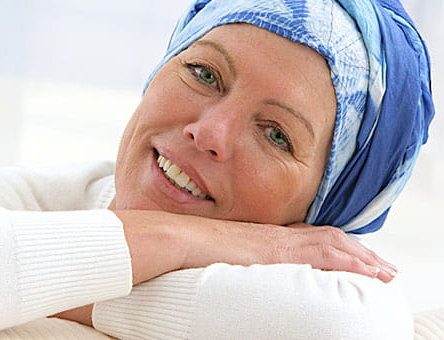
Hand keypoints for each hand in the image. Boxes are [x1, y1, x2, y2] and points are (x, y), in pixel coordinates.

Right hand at [184, 219, 396, 282]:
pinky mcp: (278, 251)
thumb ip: (237, 263)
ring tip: (385, 272)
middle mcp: (276, 235)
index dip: (337, 246)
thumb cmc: (189, 250)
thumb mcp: (220, 258)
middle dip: (358, 252)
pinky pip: (323, 253)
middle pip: (328, 237)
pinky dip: (349, 261)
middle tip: (383, 266)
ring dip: (363, 257)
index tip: (355, 255)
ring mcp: (278, 241)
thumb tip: (240, 273)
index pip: (310, 236)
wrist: (178, 239)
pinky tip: (366, 272)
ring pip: (333, 243)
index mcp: (265, 237)